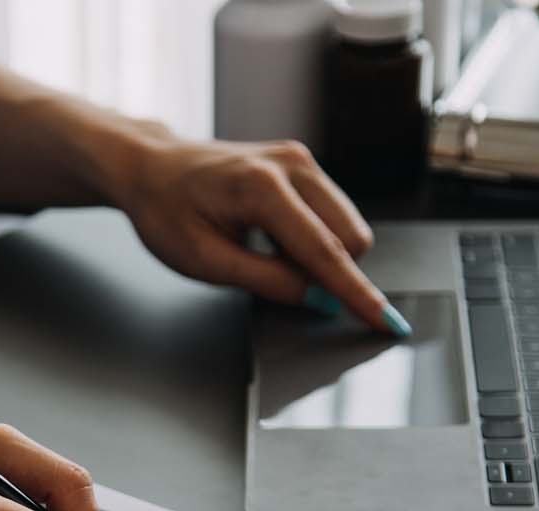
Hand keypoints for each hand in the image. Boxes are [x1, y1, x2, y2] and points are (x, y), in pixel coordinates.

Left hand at [109, 132, 402, 334]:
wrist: (152, 168)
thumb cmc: (166, 212)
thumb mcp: (205, 262)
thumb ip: (267, 282)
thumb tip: (319, 300)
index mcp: (262, 187)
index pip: (324, 252)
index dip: (357, 294)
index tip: (387, 321)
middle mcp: (292, 165)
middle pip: (350, 238)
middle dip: (329, 272)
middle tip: (272, 275)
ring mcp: (301, 160)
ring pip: (347, 226)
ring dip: (319, 254)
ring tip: (264, 251)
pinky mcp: (303, 164)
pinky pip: (331, 214)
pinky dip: (312, 237)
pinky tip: (271, 236)